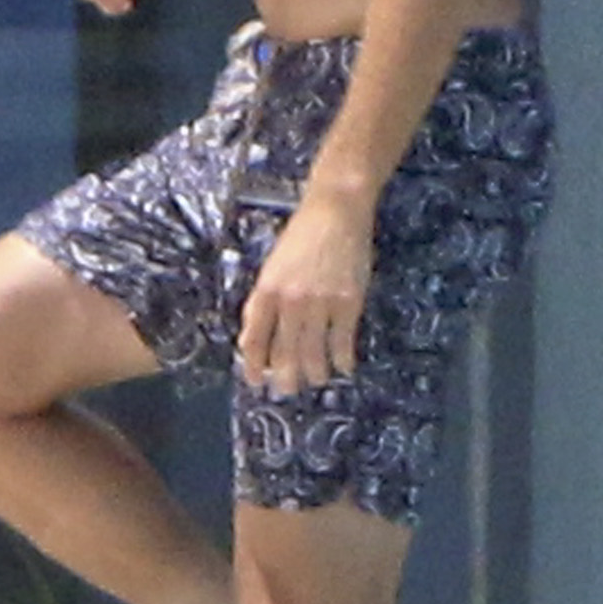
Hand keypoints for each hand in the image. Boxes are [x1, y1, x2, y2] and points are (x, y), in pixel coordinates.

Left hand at [238, 192, 375, 393]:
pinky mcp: (349, 302)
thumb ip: (264, 303)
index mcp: (266, 291)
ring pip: (314, 352)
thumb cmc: (300, 239)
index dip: (253, 364)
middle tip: (287, 391)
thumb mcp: (272, 269)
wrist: (334, 212)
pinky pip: (343, 341)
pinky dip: (342, 359)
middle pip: (284, 352)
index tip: (254, 382)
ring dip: (315, 372)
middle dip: (285, 377)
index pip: (254, 338)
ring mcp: (321, 303)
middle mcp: (290, 301)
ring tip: (316, 380)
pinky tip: (343, 367)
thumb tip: (255, 339)